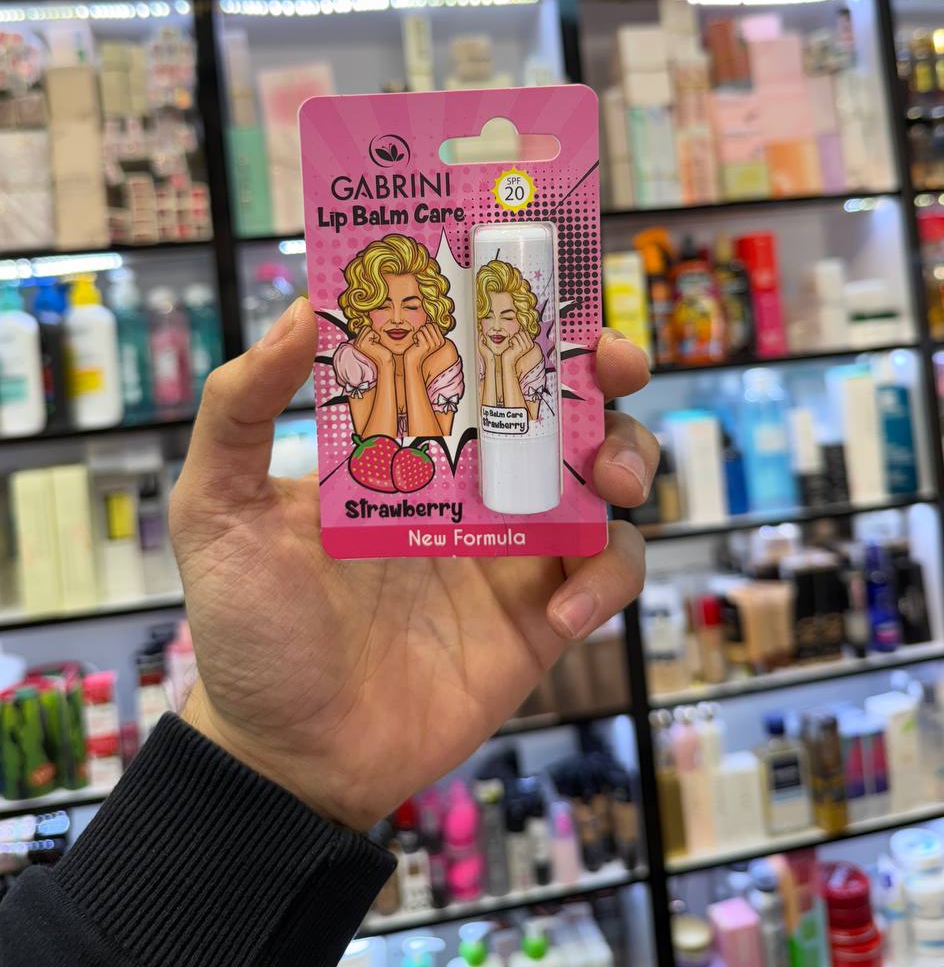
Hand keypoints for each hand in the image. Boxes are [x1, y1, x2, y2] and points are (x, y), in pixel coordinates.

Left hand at [172, 303, 656, 830]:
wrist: (287, 754)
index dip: (516, 314)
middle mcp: (471, 481)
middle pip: (561, 402)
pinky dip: (607, 580)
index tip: (537, 285)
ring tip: (606, 479)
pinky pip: (607, 573)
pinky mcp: (543, 615)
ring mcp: (514, 546)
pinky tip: (561, 611)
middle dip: (604, 370)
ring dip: (629, 457)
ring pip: (606, 476)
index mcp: (406, 440)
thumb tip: (297, 310)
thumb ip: (240, 408)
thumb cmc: (248, 627)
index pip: (475, 355)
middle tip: (612, 364)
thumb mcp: (218, 507)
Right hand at [353, 324, 392, 371]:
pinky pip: (371, 332)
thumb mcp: (373, 341)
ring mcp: (358, 343)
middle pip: (365, 327)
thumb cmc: (381, 351)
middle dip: (373, 333)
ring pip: (368, 329)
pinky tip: (376, 345)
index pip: (363, 328)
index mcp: (356, 342)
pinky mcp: (363, 344)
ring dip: (374, 335)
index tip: (374, 343)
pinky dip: (376, 337)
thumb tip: (365, 322)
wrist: (384, 361)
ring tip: (375, 344)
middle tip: (375, 344)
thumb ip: (368, 333)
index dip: (372, 333)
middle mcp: (355, 343)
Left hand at [404, 321, 444, 369]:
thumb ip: (431, 330)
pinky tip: (416, 344)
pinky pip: (418, 333)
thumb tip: (430, 318)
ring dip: (418, 333)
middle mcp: (439, 342)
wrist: (413, 359)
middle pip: (429, 325)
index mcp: (441, 340)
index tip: (424, 337)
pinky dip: (415, 337)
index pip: (434, 324)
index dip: (426, 328)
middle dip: (422, 330)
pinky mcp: (426, 345)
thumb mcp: (427, 338)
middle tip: (420, 339)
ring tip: (418, 342)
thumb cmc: (419, 347)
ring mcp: (433, 344)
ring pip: (423, 328)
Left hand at [504, 329, 532, 367]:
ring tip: (513, 346)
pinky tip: (511, 348)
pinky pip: (513, 338)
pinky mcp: (519, 348)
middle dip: (515, 336)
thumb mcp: (519, 343)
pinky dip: (510, 342)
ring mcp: (524, 347)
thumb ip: (522, 336)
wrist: (509, 361)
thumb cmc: (513, 351)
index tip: (517, 342)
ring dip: (512, 339)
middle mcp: (529, 345)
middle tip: (514, 344)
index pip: (525, 332)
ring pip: (517, 335)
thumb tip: (522, 326)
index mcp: (531, 344)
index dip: (519, 335)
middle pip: (521, 332)